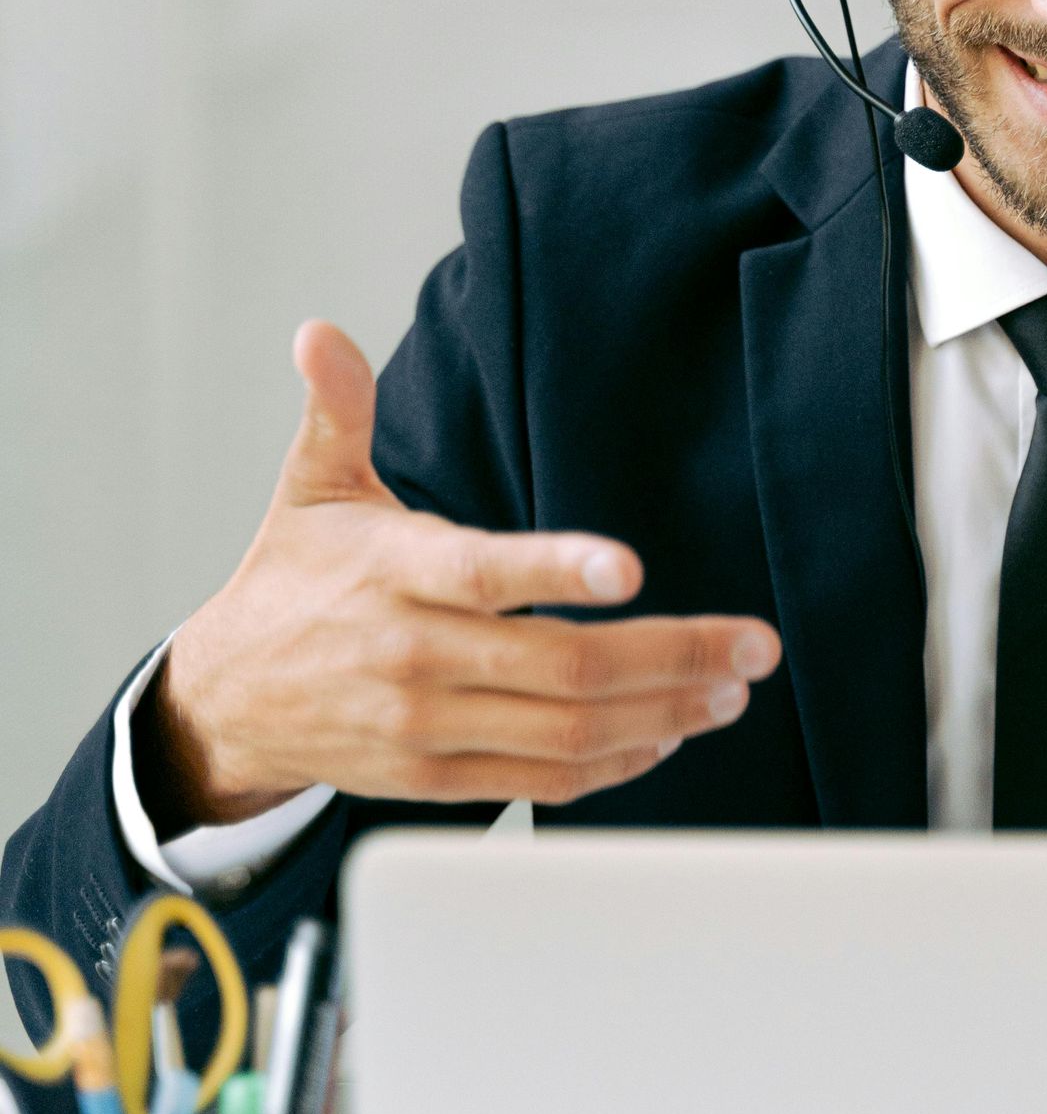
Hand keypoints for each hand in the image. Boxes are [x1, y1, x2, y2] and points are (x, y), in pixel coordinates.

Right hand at [139, 322, 781, 832]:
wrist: (228, 700)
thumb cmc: (291, 581)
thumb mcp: (310, 488)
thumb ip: (337, 410)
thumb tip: (318, 333)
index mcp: (396, 571)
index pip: (484, 573)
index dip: (557, 571)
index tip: (630, 567)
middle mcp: (415, 655)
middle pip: (561, 666)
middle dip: (674, 656)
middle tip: (752, 646)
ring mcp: (427, 725)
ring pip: (567, 733)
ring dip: (664, 713)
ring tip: (730, 691)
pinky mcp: (436, 780)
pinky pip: (544, 780)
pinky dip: (616, 762)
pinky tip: (668, 732)